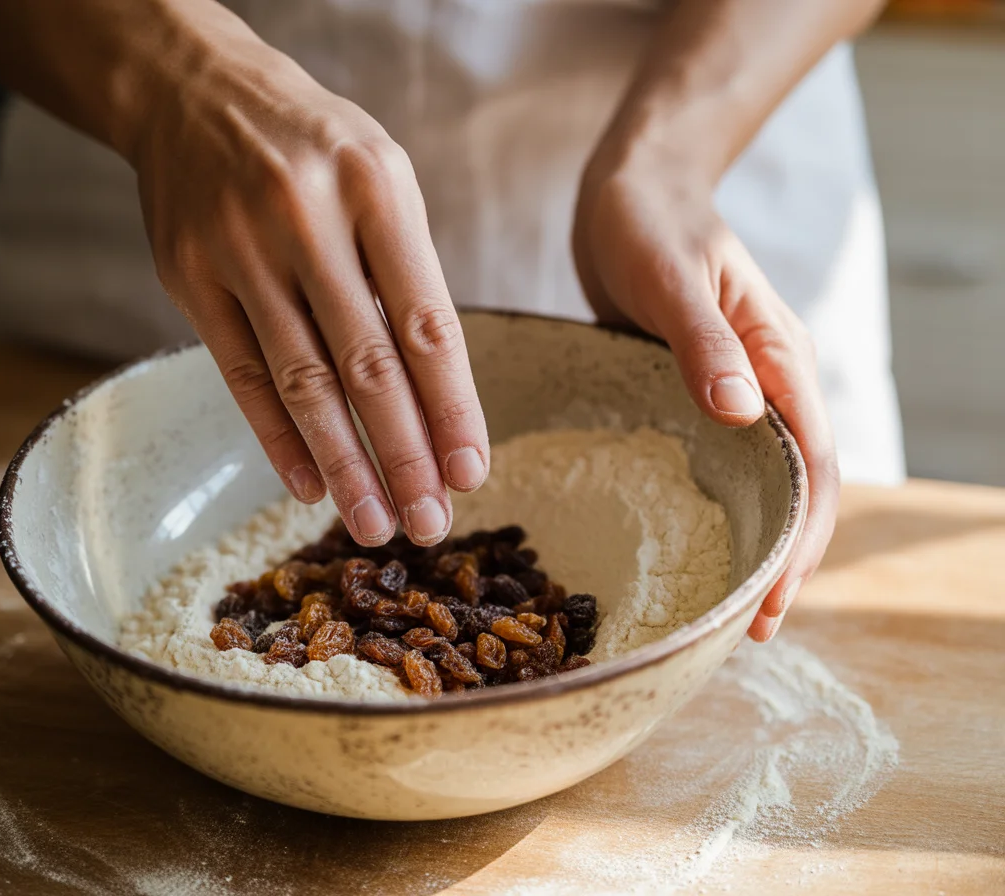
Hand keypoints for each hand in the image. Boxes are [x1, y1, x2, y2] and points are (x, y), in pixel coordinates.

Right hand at [131, 14, 487, 546]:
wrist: (194, 92)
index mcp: (376, 189)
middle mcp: (307, 219)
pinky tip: (309, 485)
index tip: (471, 472)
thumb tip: (440, 397)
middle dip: (403, 454)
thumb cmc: (314, 147)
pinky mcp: (189, 278)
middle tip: (429, 523)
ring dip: (343, 464)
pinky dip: (276, 437)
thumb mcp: (382, 179)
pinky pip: (240, 374)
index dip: (452, 407)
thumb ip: (410, 275)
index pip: (426, 323)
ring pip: (301, 381)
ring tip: (374, 524)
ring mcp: (240, 250)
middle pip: (366, 365)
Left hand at [573, 147, 839, 639]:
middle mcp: (769, 379)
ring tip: (729, 604)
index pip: (809, 465)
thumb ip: (705, 342)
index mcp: (779, 356)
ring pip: (763, 480)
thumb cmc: (650, 220)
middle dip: (784, 558)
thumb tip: (745, 414)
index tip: (773, 601)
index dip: (799, 538)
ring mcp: (737, 388)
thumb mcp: (671, 277)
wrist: (632, 187)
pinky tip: (696, 540)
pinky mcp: (699, 390)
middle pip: (796, 486)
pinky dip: (720, 507)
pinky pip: (721, 460)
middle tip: (752, 630)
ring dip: (755, 541)